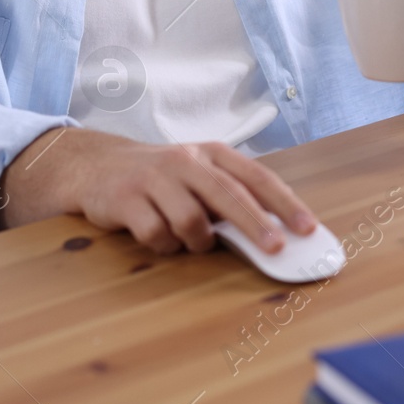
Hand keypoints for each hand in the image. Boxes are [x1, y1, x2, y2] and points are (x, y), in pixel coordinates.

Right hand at [0, 127, 318, 254]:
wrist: (96, 166)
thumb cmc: (161, 178)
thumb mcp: (198, 176)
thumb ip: (230, 197)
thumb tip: (276, 232)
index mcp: (211, 153)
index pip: (256, 176)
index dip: (284, 202)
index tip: (307, 227)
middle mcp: (185, 160)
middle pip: (228, 194)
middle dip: (255, 224)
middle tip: (275, 249)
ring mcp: (154, 177)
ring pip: (190, 220)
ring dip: (195, 241)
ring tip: (189, 240)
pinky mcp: (126, 198)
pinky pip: (156, 234)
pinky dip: (163, 245)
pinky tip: (159, 238)